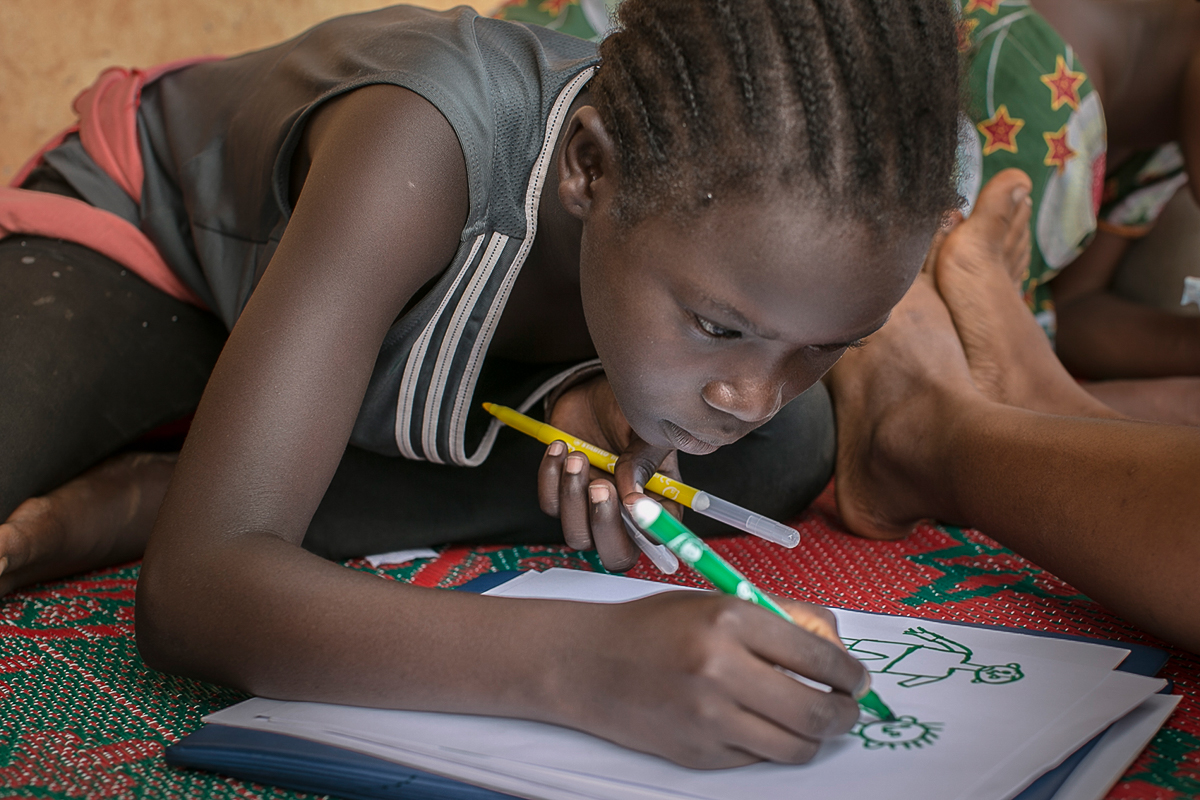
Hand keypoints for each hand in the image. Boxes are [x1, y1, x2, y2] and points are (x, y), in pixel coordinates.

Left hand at [539, 375, 681, 570]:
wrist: (594, 393)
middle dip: (604, 527)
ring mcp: (591, 509)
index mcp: (658, 504)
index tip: (635, 504)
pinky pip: (550, 505)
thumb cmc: (628, 410)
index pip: (659, 539)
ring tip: (578, 455)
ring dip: (573, 497)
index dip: (649, 533)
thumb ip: (643, 464)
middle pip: (616, 555)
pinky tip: (560, 448)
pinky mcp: (562, 497)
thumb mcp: (645, 431)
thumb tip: (634, 501)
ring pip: (577, 535)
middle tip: (600, 486)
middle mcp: (625, 516)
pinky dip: (550, 478)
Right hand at [551, 590, 866, 767]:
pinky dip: (771, 745)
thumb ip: (779, 620)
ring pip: (796, 746)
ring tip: (814, 722)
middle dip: (846, 714)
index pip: (818, 656)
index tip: (858, 680)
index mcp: (729, 620)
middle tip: (848, 709)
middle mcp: (721, 670)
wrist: (587, 663)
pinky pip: (758, 758)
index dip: (850, 673)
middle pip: (817, 711)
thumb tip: (836, 649)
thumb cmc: (655, 626)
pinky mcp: (697, 754)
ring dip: (816, 737)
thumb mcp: (717, 603)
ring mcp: (708, 719)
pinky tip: (762, 725)